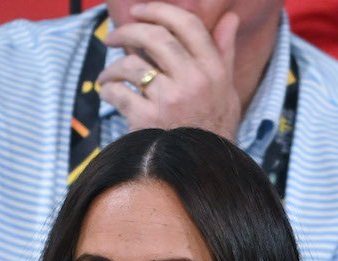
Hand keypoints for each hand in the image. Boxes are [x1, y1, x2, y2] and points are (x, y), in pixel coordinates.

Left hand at [99, 2, 241, 139]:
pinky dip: (107, 89)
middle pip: (155, 37)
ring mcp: (170, 100)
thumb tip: (230, 18)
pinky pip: (117, 92)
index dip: (159, 10)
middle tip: (113, 37)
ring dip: (112, 66)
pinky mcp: (148, 119)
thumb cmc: (214, 126)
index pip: (187, 25)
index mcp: (214, 71)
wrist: (203, 168)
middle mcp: (194, 82)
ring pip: (131, 64)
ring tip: (109, 73)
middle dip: (127, 31)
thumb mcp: (227, 89)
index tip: (139, 12)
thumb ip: (224, 52)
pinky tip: (108, 92)